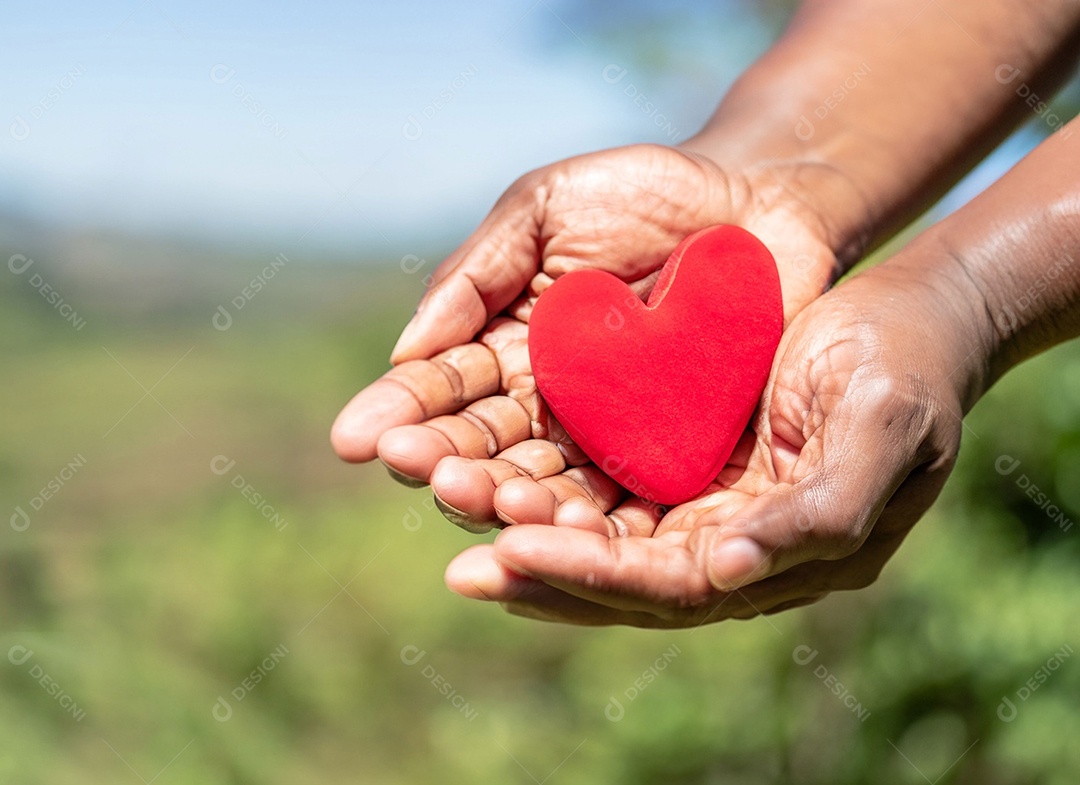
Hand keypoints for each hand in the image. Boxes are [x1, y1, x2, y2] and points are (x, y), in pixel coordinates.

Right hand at [332, 143, 844, 520]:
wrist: (757, 200)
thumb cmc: (642, 192)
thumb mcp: (542, 208)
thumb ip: (475, 275)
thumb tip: (403, 354)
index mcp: (503, 346)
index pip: (441, 389)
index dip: (399, 413)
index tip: (354, 438)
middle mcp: (545, 401)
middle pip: (484, 447)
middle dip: (444, 458)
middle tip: (413, 466)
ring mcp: (606, 433)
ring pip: (545, 483)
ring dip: (505, 498)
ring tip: (476, 496)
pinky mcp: (669, 454)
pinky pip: (626, 496)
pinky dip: (590, 517)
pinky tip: (563, 526)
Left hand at [442, 255, 985, 625]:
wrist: (911, 317)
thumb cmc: (909, 370)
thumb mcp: (883, 430)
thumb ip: (820, 513)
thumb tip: (725, 574)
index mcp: (780, 558)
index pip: (668, 587)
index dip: (590, 575)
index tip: (510, 552)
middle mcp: (730, 544)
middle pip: (616, 572)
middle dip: (534, 560)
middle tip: (458, 556)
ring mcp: (703, 503)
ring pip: (599, 529)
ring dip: (524, 519)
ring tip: (448, 497)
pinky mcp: (682, 457)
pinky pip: (603, 479)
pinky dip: (549, 475)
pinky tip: (494, 465)